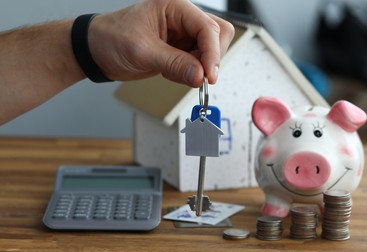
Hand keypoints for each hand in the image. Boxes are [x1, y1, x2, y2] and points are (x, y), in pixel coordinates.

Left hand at [88, 0, 234, 86]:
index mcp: (175, 7)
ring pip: (211, 50)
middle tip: (199, 77)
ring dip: (201, 67)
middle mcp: (182, 19)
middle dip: (211, 58)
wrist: (97, 50)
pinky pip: (198, 63)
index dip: (212, 52)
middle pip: (217, 35)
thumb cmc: (111, 38)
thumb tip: (200, 76)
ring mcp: (183, 35)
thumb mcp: (142, 51)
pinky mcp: (180, 51)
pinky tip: (173, 73)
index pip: (207, 27)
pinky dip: (192, 73)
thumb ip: (174, 64)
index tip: (209, 75)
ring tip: (177, 72)